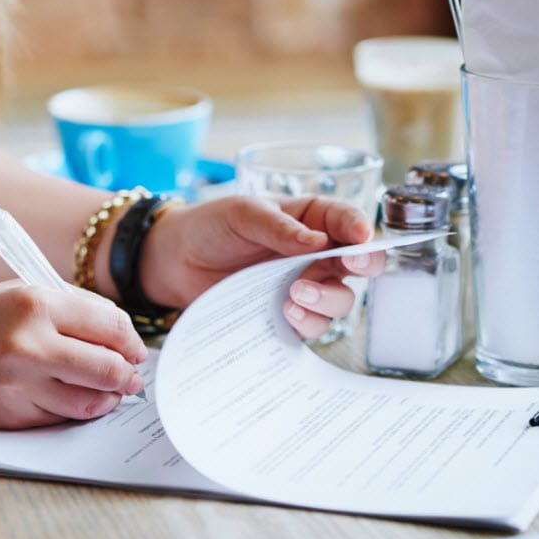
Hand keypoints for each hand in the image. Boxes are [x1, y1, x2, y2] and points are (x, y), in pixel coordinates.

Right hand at [0, 282, 146, 428]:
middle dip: (128, 375)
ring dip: (110, 398)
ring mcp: (21, 385)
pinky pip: (63, 418)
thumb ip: (72, 309)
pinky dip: (79, 410)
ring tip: (112, 390)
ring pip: (91, 401)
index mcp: (36, 303)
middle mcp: (30, 344)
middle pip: (108, 368)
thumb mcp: (21, 293)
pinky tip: (79, 399)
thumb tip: (122, 335)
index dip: (132, 340)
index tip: (136, 349)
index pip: (110, 325)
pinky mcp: (13, 416)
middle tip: (132, 376)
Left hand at [140, 195, 384, 338]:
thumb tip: (317, 242)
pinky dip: (308, 322)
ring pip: (341, 298)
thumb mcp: (242, 213)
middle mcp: (315, 253)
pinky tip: (286, 313)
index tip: (360, 238)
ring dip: (327, 298)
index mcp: (311, 218)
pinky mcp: (287, 314)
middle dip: (362, 265)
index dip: (360, 229)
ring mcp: (304, 285)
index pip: (348, 221)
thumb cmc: (211, 226)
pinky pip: (313, 324)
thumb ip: (279, 227)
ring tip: (296, 292)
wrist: (176, 261)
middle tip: (346, 265)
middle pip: (359, 263)